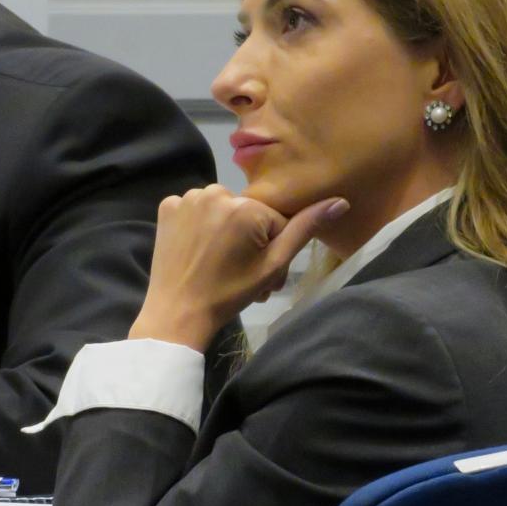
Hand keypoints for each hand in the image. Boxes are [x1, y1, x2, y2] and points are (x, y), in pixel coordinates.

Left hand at [128, 185, 348, 351]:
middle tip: (244, 275)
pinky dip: (198, 226)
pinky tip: (198, 251)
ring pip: (222, 210)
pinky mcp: (166, 207)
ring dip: (226, 232)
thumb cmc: (229, 294)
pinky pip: (194, 210)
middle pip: (248, 214)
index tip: (265, 276)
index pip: (275, 222)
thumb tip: (340, 202)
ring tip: (221, 264)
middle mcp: (216, 192)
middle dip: (251, 241)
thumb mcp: (273, 266)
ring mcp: (187, 198)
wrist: (177, 314)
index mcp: (246, 206)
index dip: (274, 250)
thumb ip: (305, 229)